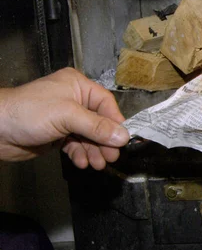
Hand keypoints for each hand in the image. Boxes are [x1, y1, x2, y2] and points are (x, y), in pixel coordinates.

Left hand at [0, 67, 129, 169]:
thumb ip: (97, 126)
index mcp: (77, 86)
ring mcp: (65, 119)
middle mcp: (73, 100)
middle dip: (104, 141)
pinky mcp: (57, 135)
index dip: (115, 121)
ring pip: (88, 136)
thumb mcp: (67, 116)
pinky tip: (81, 162)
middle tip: (112, 156)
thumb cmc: (28, 112)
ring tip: (98, 164)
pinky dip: (80, 154)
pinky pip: (75, 144)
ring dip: (94, 150)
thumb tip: (123, 136)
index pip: (105, 103)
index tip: (124, 139)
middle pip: (99, 122)